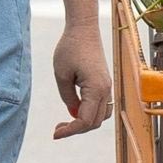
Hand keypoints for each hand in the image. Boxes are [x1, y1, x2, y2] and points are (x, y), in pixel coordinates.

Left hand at [51, 23, 112, 138]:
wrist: (84, 28)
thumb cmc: (70, 47)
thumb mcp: (61, 74)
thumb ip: (67, 97)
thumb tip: (73, 114)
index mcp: (96, 89)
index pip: (85, 120)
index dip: (70, 131)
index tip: (55, 134)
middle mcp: (106, 90)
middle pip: (95, 122)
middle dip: (76, 129)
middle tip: (57, 129)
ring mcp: (108, 87)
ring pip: (100, 116)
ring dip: (84, 123)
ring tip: (66, 122)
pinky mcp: (105, 83)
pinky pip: (101, 106)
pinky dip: (90, 113)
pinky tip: (75, 109)